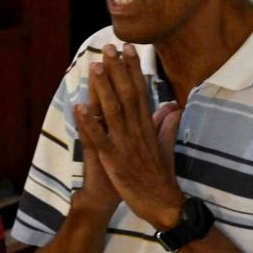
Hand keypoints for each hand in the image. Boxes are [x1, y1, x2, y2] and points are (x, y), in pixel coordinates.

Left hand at [73, 44, 184, 231]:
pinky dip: (89, 123)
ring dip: (104, 89)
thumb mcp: (165, 147)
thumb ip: (166, 125)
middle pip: (127, 95)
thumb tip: (173, 106)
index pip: (141, 92)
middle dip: (118, 70)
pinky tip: (79, 107)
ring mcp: (126, 145)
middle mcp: (138, 131)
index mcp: (148, 127)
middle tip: (109, 47)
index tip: (128, 49)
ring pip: (113, 112)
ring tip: (96, 67)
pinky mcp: (114, 161)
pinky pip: (99, 139)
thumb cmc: (161, 178)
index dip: (133, 69)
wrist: (163, 205)